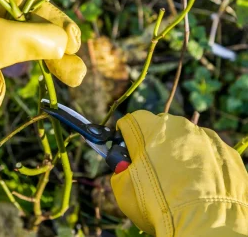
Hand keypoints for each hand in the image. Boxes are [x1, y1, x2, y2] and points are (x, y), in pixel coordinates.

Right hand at [111, 111, 247, 235]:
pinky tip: (197, 182)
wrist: (205, 223)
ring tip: (177, 178)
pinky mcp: (224, 150)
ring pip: (184, 137)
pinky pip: (206, 150)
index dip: (125, 135)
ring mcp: (204, 136)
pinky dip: (199, 162)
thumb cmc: (156, 204)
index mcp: (148, 128)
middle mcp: (177, 125)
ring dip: (177, 151)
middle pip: (159, 127)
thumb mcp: (123, 189)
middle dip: (152, 142)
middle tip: (151, 167)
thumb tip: (123, 166)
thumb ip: (119, 170)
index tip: (127, 150)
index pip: (131, 121)